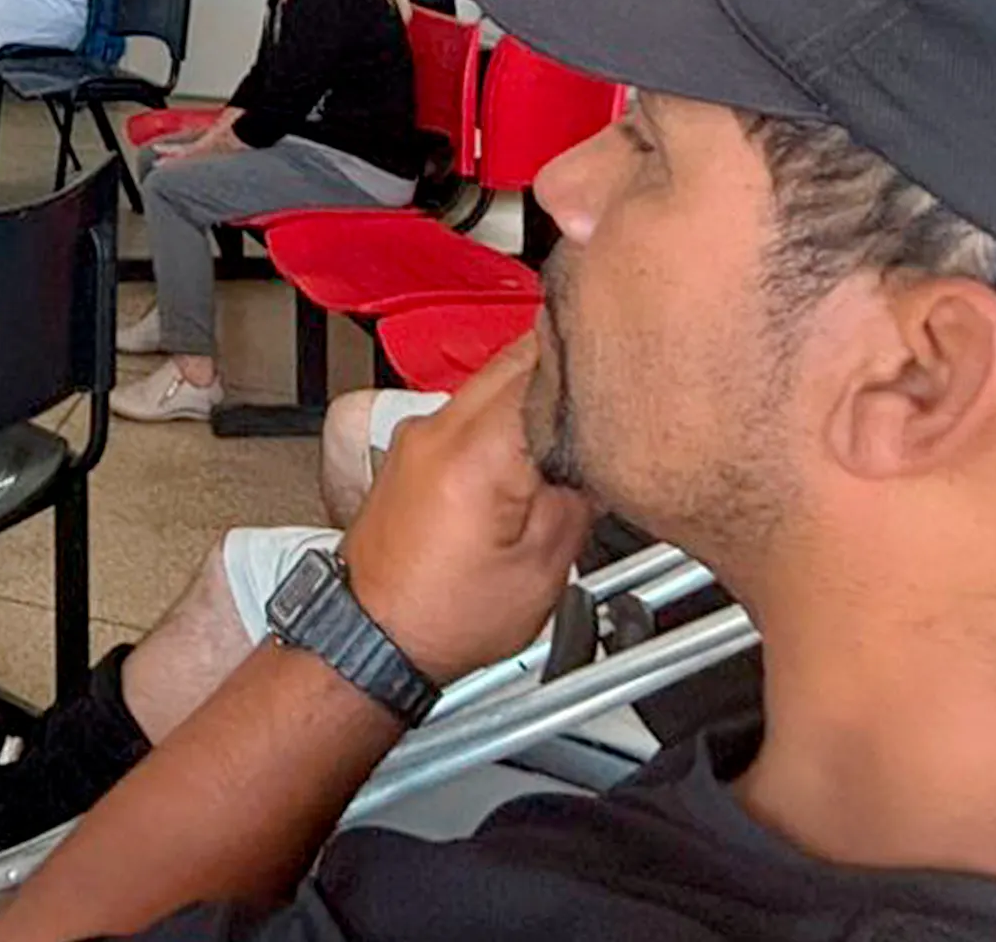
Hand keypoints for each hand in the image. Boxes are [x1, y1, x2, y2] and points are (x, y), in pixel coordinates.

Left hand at [337, 333, 595, 682]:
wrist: (373, 636)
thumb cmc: (444, 617)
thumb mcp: (543, 569)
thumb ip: (579, 498)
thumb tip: (600, 457)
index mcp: (475, 453)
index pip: (543, 368)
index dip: (593, 372)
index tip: (623, 388)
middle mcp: (438, 429)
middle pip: (515, 358)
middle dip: (567, 371)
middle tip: (608, 404)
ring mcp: (419, 433)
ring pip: (491, 379)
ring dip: (535, 392)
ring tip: (572, 436)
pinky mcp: (412, 448)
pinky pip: (469, 408)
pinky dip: (505, 416)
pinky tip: (529, 453)